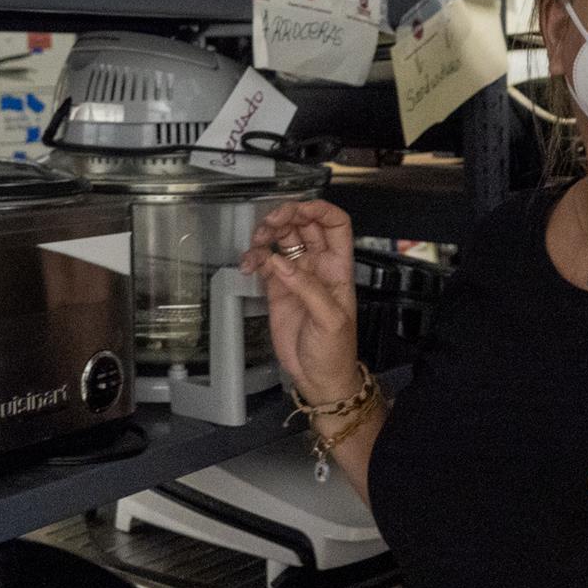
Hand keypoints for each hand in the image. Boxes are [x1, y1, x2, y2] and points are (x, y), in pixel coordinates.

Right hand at [238, 200, 360, 403]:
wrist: (318, 378)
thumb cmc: (335, 352)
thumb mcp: (329, 320)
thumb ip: (307, 288)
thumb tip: (281, 263)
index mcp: (338, 267)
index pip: (335, 225)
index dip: (319, 210)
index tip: (300, 208)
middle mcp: (317, 266)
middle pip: (304, 225)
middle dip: (287, 216)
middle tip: (270, 222)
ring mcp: (296, 275)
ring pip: (282, 240)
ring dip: (267, 234)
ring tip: (256, 242)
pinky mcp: (277, 289)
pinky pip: (264, 262)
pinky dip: (254, 258)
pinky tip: (248, 265)